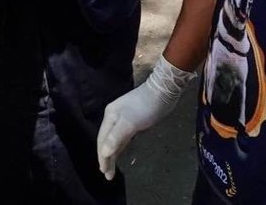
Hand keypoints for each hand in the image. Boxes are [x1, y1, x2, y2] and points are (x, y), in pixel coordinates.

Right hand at [96, 56, 198, 179]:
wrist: (163, 91)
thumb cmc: (146, 107)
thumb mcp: (130, 123)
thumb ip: (116, 138)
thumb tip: (104, 153)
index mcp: (110, 116)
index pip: (102, 141)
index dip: (102, 157)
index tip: (104, 173)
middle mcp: (113, 116)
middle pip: (106, 140)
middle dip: (106, 158)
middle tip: (108, 175)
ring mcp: (122, 117)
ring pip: (113, 139)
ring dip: (112, 153)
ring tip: (111, 168)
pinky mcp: (132, 119)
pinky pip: (121, 137)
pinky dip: (119, 146)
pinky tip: (119, 152)